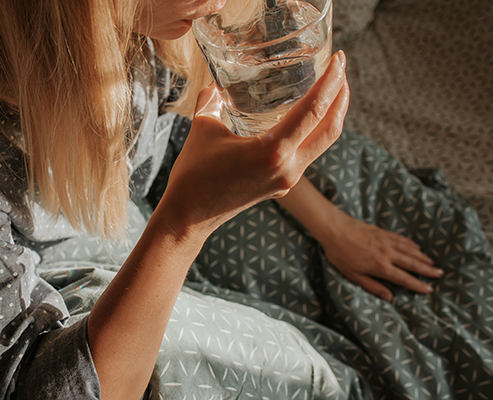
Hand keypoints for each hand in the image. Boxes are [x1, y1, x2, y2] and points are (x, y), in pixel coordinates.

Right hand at [156, 51, 349, 238]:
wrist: (189, 217)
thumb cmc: (193, 175)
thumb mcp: (203, 128)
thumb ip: (211, 100)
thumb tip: (215, 84)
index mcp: (272, 151)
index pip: (314, 111)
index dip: (331, 81)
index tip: (339, 58)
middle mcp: (288, 168)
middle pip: (331, 129)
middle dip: (342, 96)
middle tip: (341, 69)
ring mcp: (288, 179)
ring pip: (323, 143)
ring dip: (332, 115)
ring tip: (331, 90)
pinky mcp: (282, 185)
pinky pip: (308, 154)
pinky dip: (315, 131)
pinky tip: (307, 118)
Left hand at [319, 212, 442, 300]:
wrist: (334, 228)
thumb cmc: (339, 254)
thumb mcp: (352, 275)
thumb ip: (371, 286)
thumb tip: (388, 297)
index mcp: (380, 267)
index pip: (404, 278)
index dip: (418, 285)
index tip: (429, 289)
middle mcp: (387, 254)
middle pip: (412, 264)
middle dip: (427, 270)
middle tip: (440, 275)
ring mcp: (386, 242)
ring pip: (410, 251)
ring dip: (422, 258)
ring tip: (433, 263)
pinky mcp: (382, 233)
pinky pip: (401, 240)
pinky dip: (411, 245)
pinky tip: (417, 247)